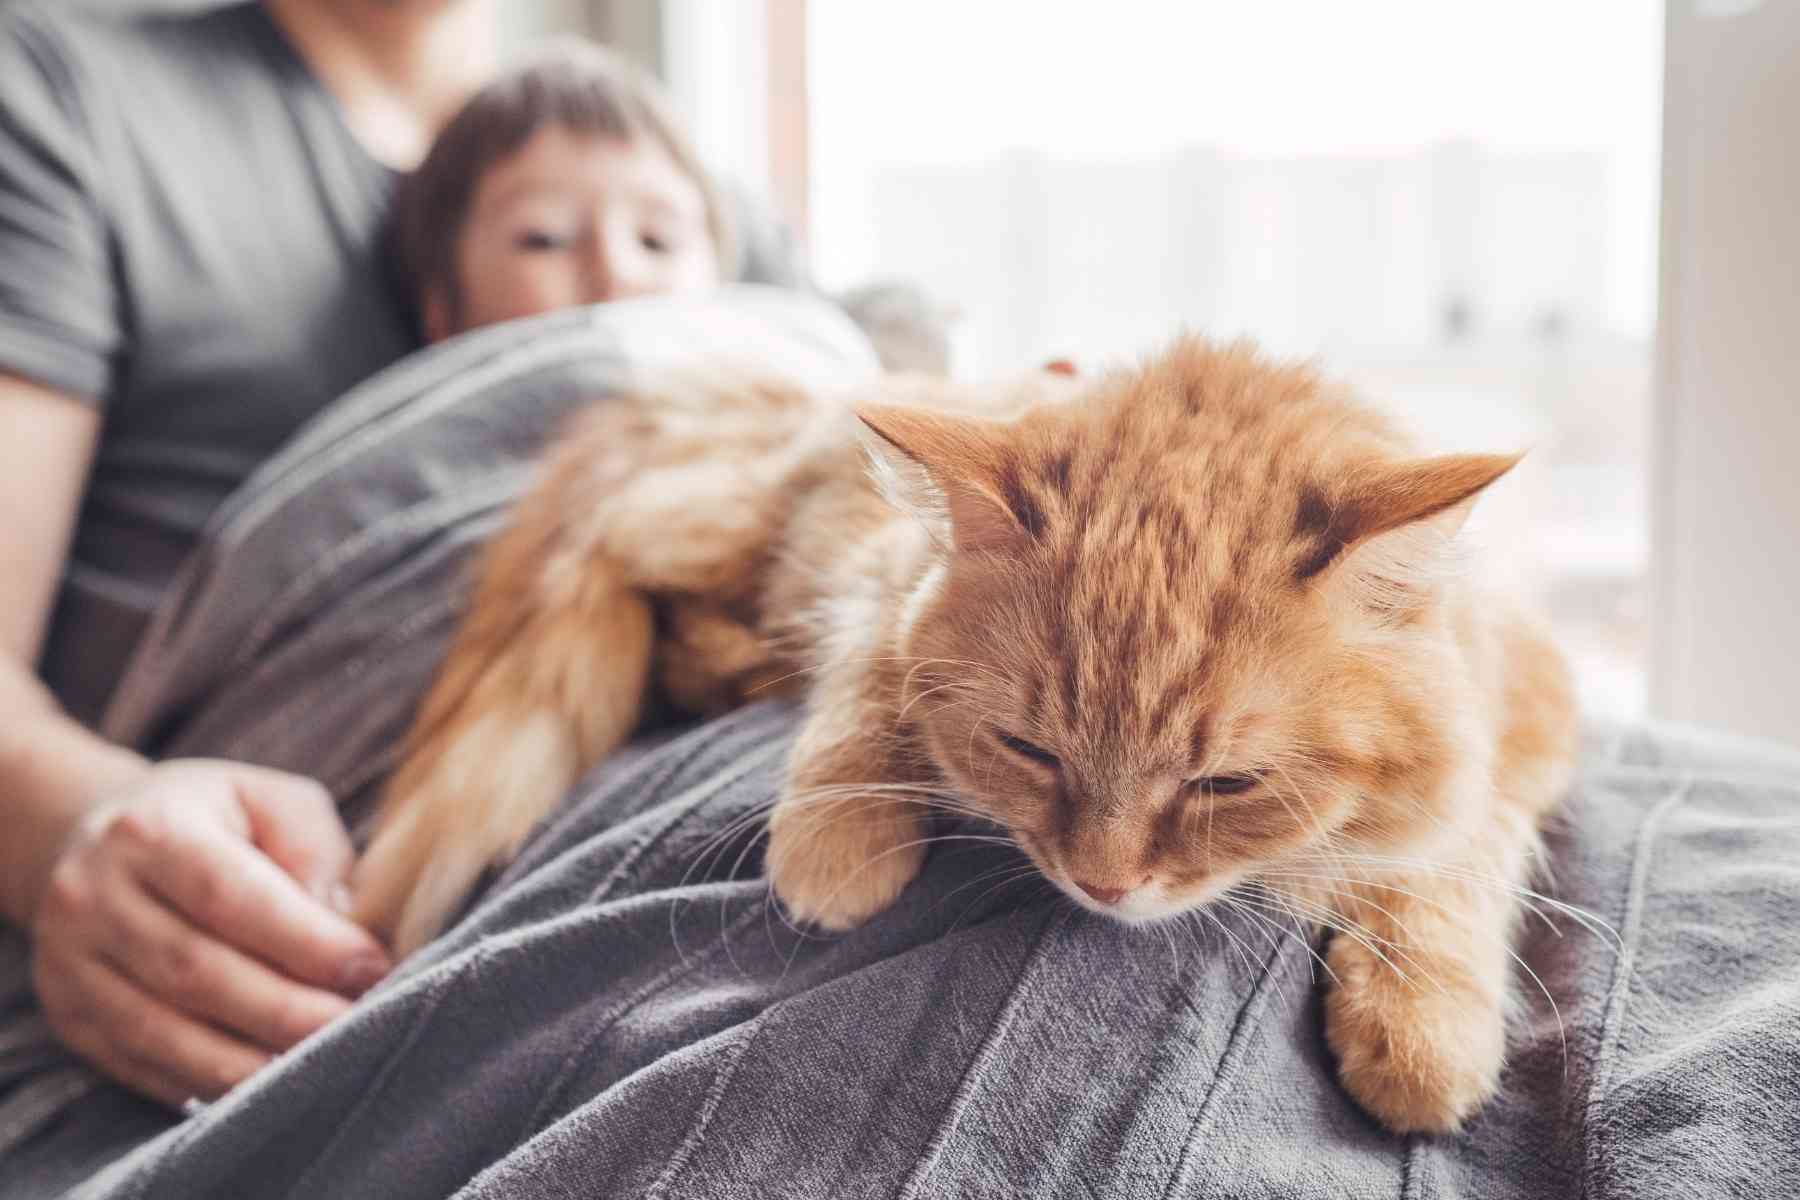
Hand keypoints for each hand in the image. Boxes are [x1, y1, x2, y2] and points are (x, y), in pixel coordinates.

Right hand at [29, 759, 392, 1107]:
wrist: (100, 839)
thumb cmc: (216, 820)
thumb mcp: (273, 803)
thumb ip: (314, 855)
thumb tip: (343, 933)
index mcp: (151, 830)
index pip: (230, 896)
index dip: (305, 942)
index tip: (371, 967)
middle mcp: (93, 897)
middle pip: (197, 973)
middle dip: (290, 1010)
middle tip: (362, 1022)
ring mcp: (71, 964)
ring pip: (166, 1033)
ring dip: (253, 1060)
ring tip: (323, 1060)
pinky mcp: (70, 1018)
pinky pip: (144, 1066)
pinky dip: (211, 1081)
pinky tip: (269, 1078)